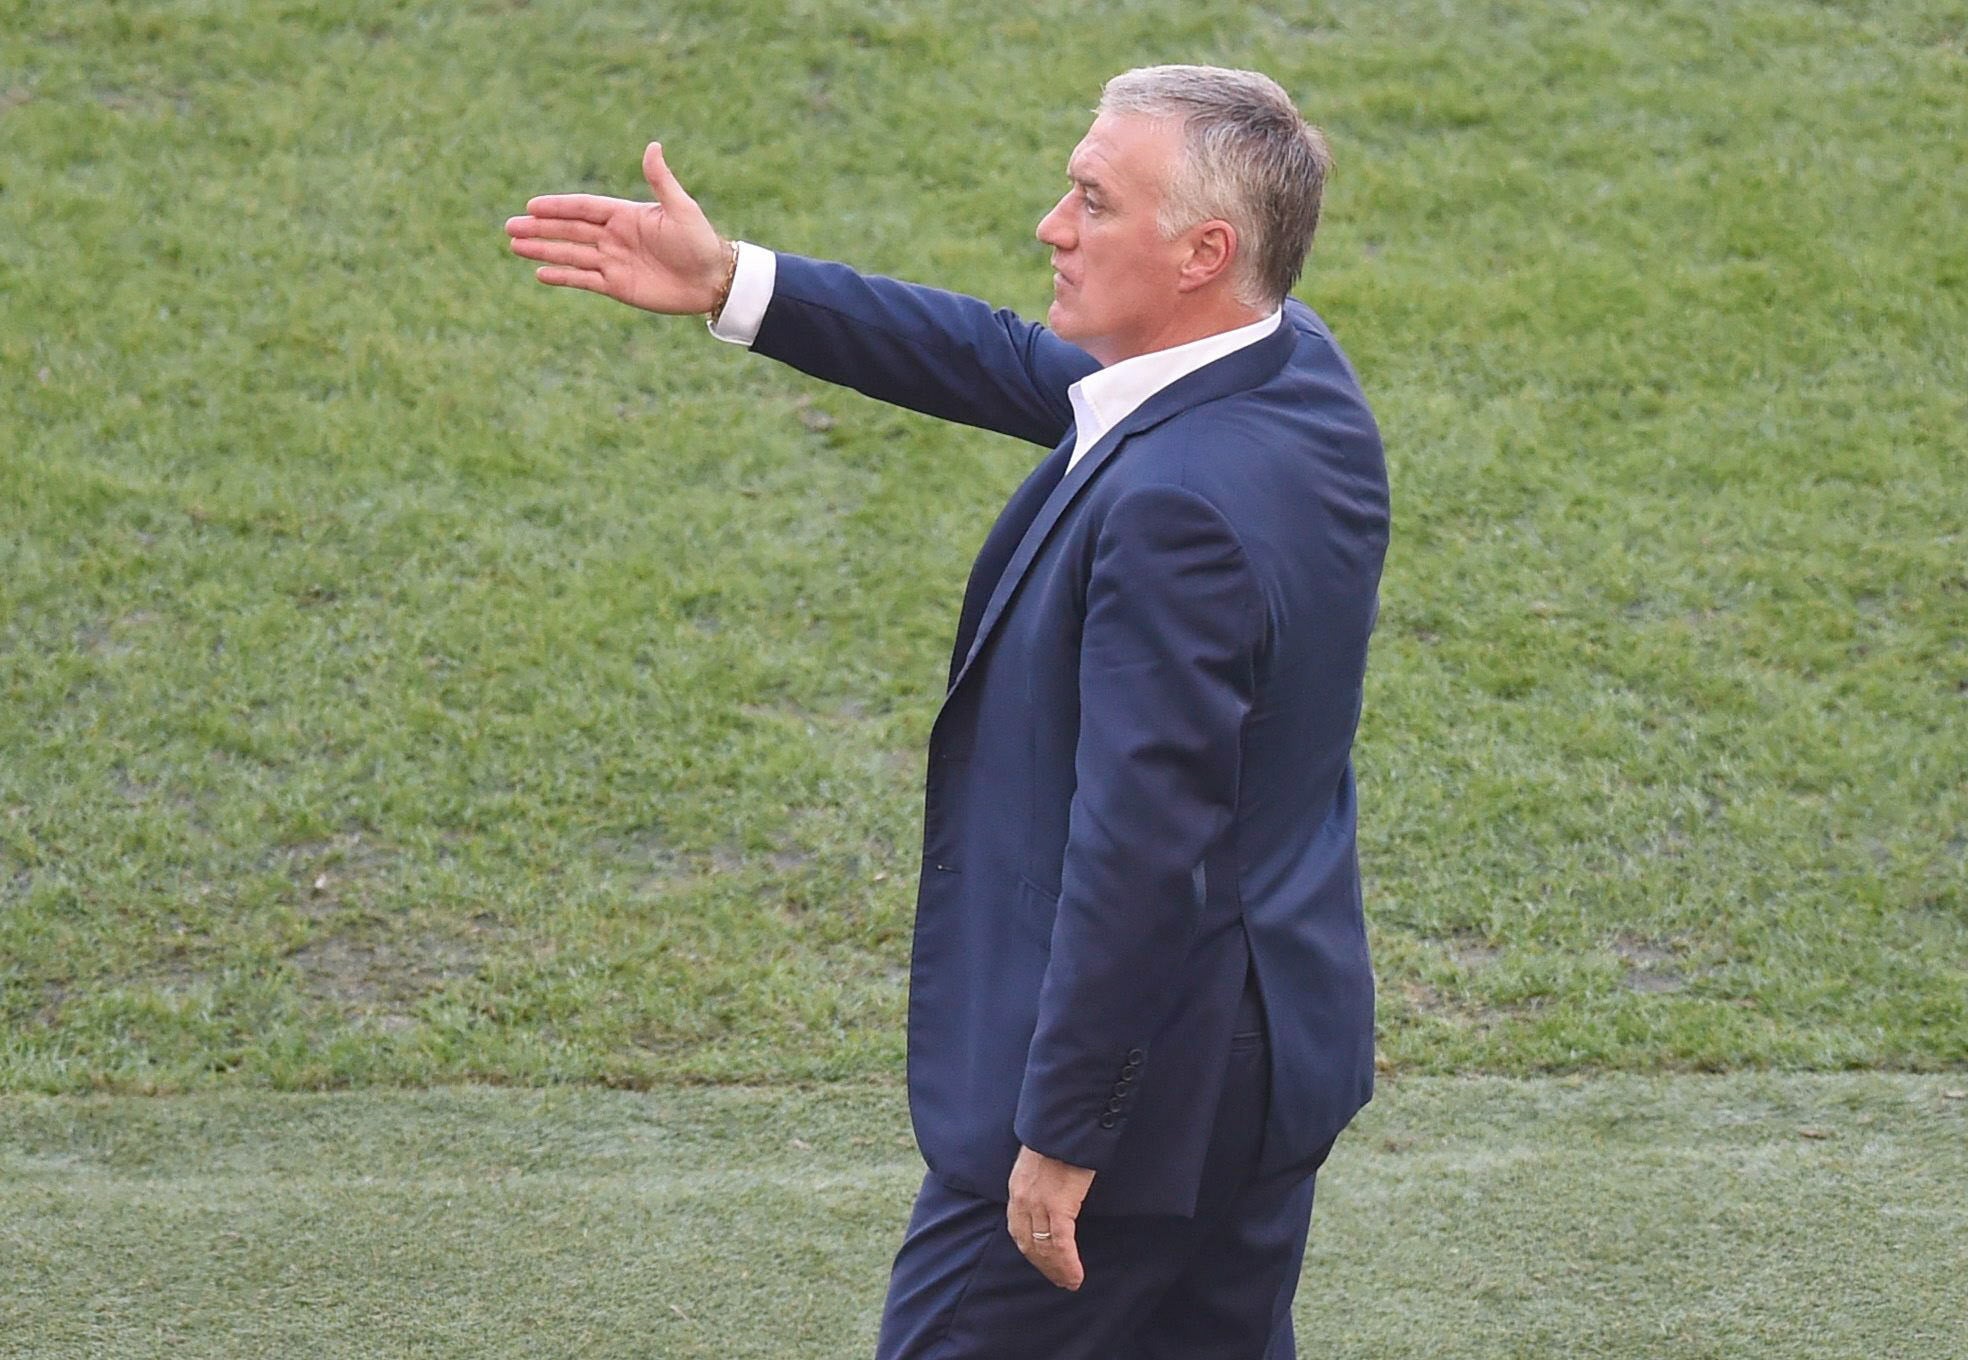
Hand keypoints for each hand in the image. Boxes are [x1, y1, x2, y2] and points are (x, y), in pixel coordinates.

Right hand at [505, 142, 730, 313]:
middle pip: (569, 230)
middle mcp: (614, 236)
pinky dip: (562, 276)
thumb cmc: (700, 241)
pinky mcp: (617, 286)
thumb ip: (661, 181)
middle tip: (509, 226)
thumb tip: (652, 146)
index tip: (531, 205)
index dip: (557, 207)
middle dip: (540, 227)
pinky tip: (540, 272)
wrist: (713, 280)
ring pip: (570, 253)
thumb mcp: (681, 209)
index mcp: (625, 214)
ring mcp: (613, 261)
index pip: (583, 208)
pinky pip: (583, 280)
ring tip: (515, 245)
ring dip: (543, 249)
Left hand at [1006, 1144, 1095, 1289]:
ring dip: (1056, 1270)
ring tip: (1069, 1282)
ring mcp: (1038, 1204)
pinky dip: (1067, 1263)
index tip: (1043, 1264)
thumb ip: (1040, 1181)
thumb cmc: (1058, 1138)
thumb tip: (1052, 1193)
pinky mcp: (1058, 1205)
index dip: (1031, 1251)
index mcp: (1017, 1189)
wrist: (1064, 1123)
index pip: (1018, 1230)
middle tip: (1058, 1280)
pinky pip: (1060, 1244)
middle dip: (1043, 1266)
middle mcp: (1022, 1200)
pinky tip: (1075, 1275)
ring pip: (1044, 1249)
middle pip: (1029, 1244)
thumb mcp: (1039, 1162)